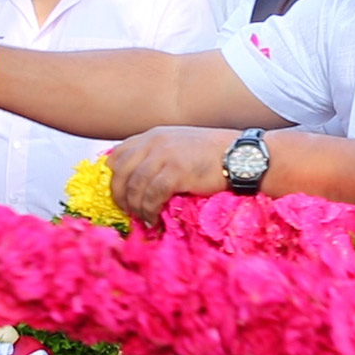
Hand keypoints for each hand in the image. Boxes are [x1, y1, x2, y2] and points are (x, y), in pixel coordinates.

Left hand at [109, 126, 233, 224]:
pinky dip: (149, 211)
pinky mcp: (176, 173)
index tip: (120, 194)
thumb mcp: (179, 144)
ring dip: (135, 207)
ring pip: (134, 187)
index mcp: (153, 135)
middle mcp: (155, 142)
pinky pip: (152, 196)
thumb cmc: (213, 153)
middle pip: (121, 172)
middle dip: (119, 195)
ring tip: (143, 218)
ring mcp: (165, 156)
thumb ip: (157, 154)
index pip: (118, 155)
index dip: (114, 177)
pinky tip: (154, 219)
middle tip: (126, 211)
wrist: (241, 156)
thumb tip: (137, 179)